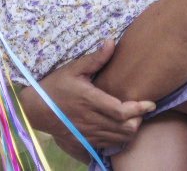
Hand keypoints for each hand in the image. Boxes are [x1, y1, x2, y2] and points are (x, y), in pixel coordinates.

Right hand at [20, 38, 152, 158]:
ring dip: (131, 129)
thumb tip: (111, 42)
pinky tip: (121, 127)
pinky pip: (109, 145)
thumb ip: (95, 58)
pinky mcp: (84, 141)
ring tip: (134, 117)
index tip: (150, 103)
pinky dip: (120, 138)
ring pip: (120, 138)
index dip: (139, 109)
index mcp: (89, 100)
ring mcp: (87, 133)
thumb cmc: (55, 86)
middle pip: (125, 128)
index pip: (121, 111)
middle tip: (143, 108)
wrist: (36, 109)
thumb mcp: (73, 68)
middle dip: (139, 120)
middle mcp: (90, 120)